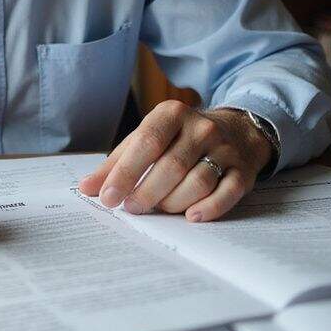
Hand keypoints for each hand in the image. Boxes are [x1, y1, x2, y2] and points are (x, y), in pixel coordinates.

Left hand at [78, 101, 271, 221]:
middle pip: (171, 166)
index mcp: (172, 114)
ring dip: (173, 202)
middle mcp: (201, 128)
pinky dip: (209, 208)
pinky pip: (227, 193)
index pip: (146, 142)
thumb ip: (117, 163)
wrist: (237, 131)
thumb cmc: (180, 139)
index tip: (108, 196)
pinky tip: (191, 216)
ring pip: (197, 182)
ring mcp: (225, 149)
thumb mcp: (148, 139)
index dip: (126, 172)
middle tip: (131, 208)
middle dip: (147, 192)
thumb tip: (88, 188)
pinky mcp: (243, 171)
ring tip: (159, 208)